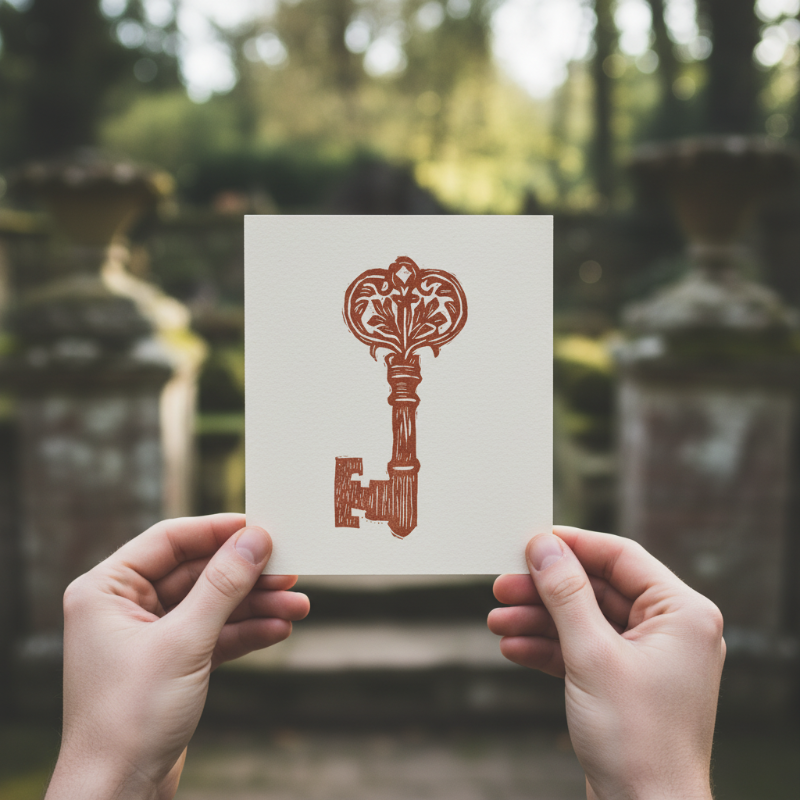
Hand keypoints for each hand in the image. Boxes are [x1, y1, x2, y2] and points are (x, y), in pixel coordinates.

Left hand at [46, 514, 309, 799]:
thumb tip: (256, 539)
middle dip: (246, 576)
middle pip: (197, 573)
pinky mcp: (170, 664)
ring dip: (254, 606)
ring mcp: (149, 636)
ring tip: (298, 607)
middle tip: (290, 572)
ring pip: (211, 605)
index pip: (169, 540)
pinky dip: (244, 633)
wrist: (117, 795)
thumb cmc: (129, 717)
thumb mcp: (184, 642)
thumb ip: (223, 586)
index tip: (260, 525)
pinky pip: (213, 635)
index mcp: (106, 589)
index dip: (216, 530)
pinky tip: (278, 631)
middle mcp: (124, 607)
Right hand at [488, 527, 724, 799]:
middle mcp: (670, 630)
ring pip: (585, 620)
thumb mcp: (592, 655)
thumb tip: (543, 546)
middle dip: (545, 591)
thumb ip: (565, 594)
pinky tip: (514, 649)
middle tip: (502, 586)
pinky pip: (584, 650)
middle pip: (596, 589)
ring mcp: (647, 657)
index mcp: (682, 613)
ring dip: (539, 621)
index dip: (573, 545)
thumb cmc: (636, 740)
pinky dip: (549, 649)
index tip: (531, 540)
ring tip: (498, 621)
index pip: (621, 557)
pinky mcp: (626, 682)